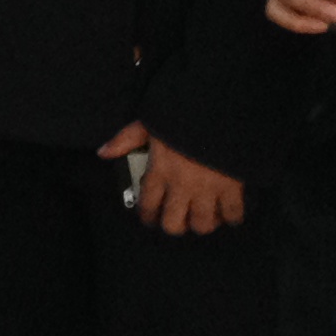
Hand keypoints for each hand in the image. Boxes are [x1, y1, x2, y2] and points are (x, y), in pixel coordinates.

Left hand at [100, 121, 246, 234]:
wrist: (215, 110)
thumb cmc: (180, 117)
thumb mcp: (147, 124)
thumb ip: (124, 140)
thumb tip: (103, 153)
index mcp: (159, 172)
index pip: (148, 206)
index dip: (147, 217)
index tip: (150, 219)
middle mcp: (181, 186)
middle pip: (174, 224)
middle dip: (175, 226)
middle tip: (178, 220)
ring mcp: (207, 189)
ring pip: (202, 224)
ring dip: (201, 223)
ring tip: (201, 217)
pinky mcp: (231, 187)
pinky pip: (232, 214)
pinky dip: (232, 217)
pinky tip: (228, 214)